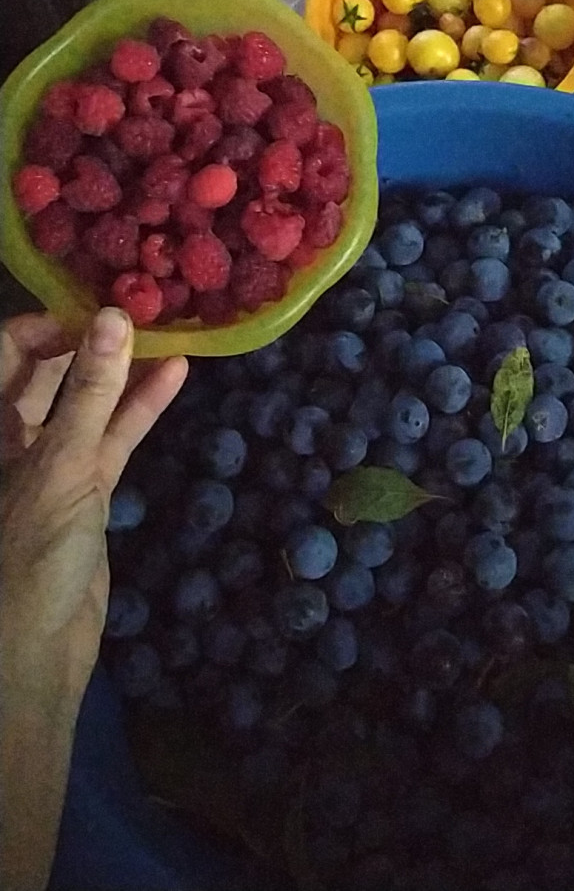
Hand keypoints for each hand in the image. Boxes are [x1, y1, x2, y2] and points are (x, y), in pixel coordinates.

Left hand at [1, 308, 186, 695]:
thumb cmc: (29, 552)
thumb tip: (113, 316)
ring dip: (122, 371)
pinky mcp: (85, 488)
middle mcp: (12, 436)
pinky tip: (176, 376)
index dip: (48, 323)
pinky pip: (113, 436)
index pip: (8, 350)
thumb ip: (91, 393)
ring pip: (87, 402)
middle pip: (46, 370)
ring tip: (166, 331)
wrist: (38, 649)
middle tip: (139, 306)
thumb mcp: (61, 464)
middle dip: (89, 339)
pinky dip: (141, 408)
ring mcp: (50, 461)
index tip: (98, 304)